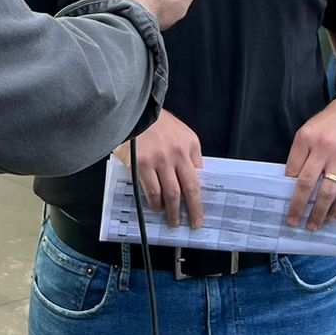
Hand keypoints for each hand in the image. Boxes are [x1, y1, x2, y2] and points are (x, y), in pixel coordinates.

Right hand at [112, 110, 203, 229]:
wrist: (133, 111)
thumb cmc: (155, 123)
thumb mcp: (179, 132)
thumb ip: (185, 153)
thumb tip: (187, 180)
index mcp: (190, 144)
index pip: (201, 174)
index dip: (202, 193)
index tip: (202, 206)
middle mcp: (178, 152)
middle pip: (191, 188)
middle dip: (194, 209)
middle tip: (195, 223)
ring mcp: (161, 159)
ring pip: (173, 193)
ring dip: (174, 212)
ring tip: (174, 221)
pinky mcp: (143, 164)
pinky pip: (153, 191)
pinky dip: (156, 203)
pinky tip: (157, 208)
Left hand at [283, 99, 335, 231]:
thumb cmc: (329, 125)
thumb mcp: (309, 131)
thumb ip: (301, 154)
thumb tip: (292, 185)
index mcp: (306, 137)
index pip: (292, 169)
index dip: (287, 189)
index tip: (284, 204)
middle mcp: (323, 146)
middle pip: (307, 183)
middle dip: (298, 206)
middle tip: (293, 221)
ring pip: (327, 191)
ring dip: (318, 213)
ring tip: (312, 225)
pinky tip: (332, 217)